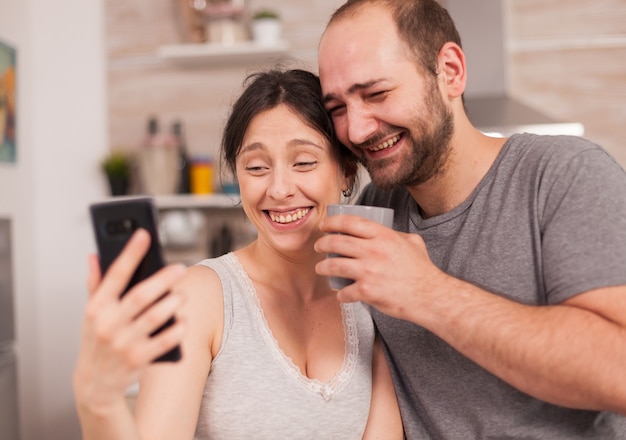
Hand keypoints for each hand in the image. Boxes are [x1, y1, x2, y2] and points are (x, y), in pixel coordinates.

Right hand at [73, 229, 186, 412]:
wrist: (95, 385)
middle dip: (163, 279)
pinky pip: (164, 341)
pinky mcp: (139, 359)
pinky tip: (183, 321)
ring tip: (182, 294)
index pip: (115, 274)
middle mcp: (109, 324)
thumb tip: (94, 255)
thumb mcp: (90, 313)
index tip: (144, 234)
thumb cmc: (96, 340)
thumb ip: (95, 284)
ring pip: (155, 317)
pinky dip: (176, 330)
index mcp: (97, 308)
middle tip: (180, 267)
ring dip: (173, 303)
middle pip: (141, 296)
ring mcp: (124, 343)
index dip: (130, 253)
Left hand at [315, 214, 448, 322]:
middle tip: (319, 246)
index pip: (350, 222)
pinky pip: (345, 292)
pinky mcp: (367, 291)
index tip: (324, 225)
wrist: (430, 296)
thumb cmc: (422, 270)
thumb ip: (397, 234)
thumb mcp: (412, 242)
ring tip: (320, 268)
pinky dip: (340, 294)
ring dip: (323, 267)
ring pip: (334, 265)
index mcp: (384, 236)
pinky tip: (340, 294)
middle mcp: (374, 251)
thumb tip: (386, 232)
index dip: (333, 222)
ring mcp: (369, 271)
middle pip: (337, 242)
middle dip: (322, 243)